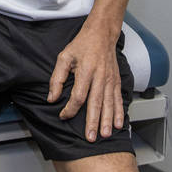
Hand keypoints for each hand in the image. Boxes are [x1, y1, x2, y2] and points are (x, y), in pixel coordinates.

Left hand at [47, 23, 124, 141]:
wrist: (102, 34)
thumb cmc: (82, 45)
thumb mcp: (64, 57)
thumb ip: (57, 78)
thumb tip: (52, 98)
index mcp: (85, 70)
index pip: (78, 95)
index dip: (70, 108)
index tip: (63, 115)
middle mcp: (100, 77)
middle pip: (96, 102)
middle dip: (93, 121)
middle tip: (90, 137)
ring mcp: (110, 79)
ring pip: (109, 103)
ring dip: (107, 120)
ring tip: (105, 135)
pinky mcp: (116, 81)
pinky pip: (118, 99)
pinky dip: (119, 112)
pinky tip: (119, 124)